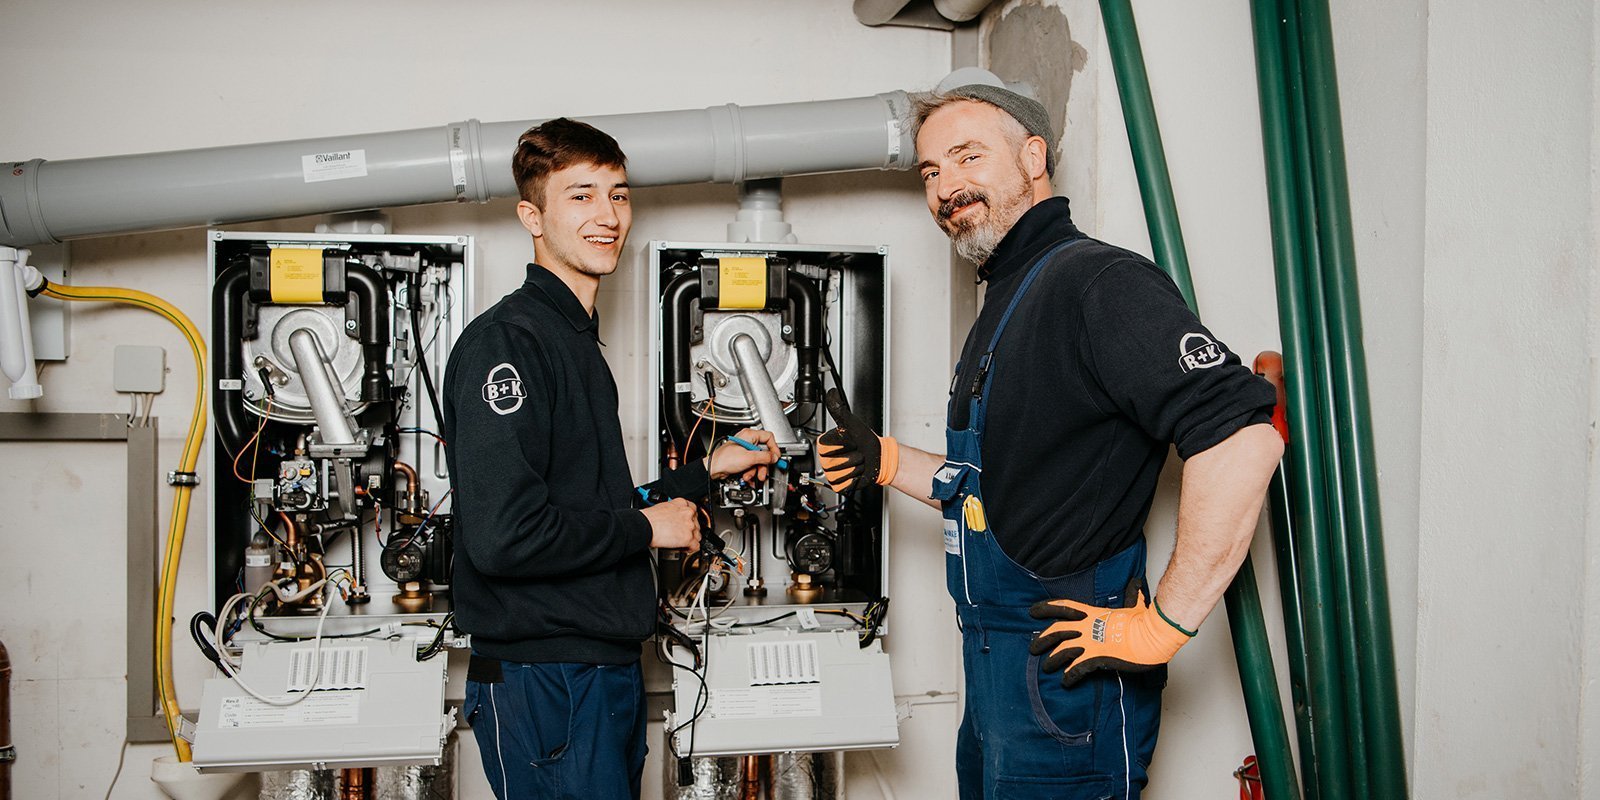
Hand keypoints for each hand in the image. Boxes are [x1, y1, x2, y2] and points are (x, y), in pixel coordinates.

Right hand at [642, 498, 700, 550]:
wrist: (644, 526)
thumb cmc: (649, 518)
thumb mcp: (664, 507)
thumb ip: (674, 511)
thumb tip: (675, 518)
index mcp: (682, 503)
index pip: (694, 511)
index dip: (690, 520)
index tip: (687, 524)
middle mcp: (688, 513)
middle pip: (696, 524)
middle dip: (689, 531)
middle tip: (681, 535)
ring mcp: (689, 525)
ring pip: (697, 535)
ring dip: (691, 540)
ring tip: (682, 543)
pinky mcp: (688, 538)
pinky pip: (696, 546)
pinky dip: (690, 549)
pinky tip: (683, 548)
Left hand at [707, 428, 779, 481]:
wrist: (713, 469)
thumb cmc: (725, 459)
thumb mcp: (749, 458)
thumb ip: (765, 457)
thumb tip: (774, 457)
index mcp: (749, 435)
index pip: (769, 438)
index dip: (774, 448)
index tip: (776, 457)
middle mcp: (748, 441)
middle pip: (764, 452)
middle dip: (763, 464)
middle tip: (763, 471)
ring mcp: (745, 450)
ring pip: (758, 460)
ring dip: (756, 470)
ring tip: (751, 476)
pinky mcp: (743, 458)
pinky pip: (752, 464)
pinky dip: (751, 471)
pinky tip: (747, 476)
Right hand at [817, 389, 897, 492]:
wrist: (879, 457)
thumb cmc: (866, 440)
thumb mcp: (852, 423)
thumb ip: (839, 409)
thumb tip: (831, 393)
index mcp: (825, 445)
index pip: (824, 449)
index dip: (840, 445)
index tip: (847, 441)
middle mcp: (826, 460)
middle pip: (832, 463)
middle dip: (850, 457)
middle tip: (855, 451)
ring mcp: (832, 473)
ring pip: (839, 474)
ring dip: (854, 468)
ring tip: (858, 461)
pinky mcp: (840, 485)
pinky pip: (842, 485)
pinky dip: (853, 480)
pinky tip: (857, 472)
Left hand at [1028, 590, 1193, 687]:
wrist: (1153, 637)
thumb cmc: (1145, 622)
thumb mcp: (1135, 605)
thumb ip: (1132, 596)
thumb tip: (1136, 583)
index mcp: (1094, 614)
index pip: (1065, 607)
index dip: (1046, 608)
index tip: (1032, 611)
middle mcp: (1088, 628)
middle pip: (1056, 631)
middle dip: (1042, 639)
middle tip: (1032, 647)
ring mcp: (1091, 643)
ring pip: (1062, 651)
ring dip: (1052, 660)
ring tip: (1045, 667)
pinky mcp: (1097, 659)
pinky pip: (1077, 669)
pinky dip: (1069, 677)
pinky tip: (1065, 682)